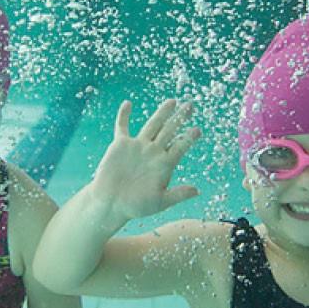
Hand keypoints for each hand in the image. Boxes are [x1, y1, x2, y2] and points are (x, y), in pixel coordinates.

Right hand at [89, 99, 201, 226]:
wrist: (111, 204)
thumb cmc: (135, 206)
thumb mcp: (160, 202)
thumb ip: (178, 194)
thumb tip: (197, 191)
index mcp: (164, 164)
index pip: (180, 147)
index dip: (188, 138)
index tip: (197, 130)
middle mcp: (153, 152)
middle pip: (169, 130)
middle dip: (180, 118)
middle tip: (191, 105)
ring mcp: (137, 146)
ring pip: (152, 125)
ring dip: (162, 112)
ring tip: (172, 101)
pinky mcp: (121, 145)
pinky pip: (122, 127)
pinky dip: (124, 116)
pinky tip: (128, 104)